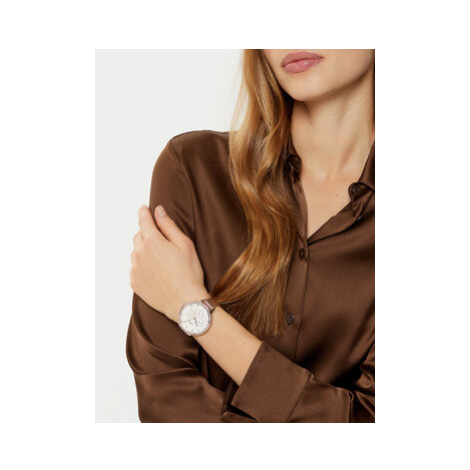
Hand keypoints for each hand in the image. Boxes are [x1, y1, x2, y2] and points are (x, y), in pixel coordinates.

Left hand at [130, 204, 209, 322]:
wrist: (185, 303)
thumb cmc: (189, 273)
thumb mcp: (184, 245)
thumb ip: (169, 226)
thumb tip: (158, 211)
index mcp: (152, 241)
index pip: (144, 221)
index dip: (144, 213)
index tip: (143, 208)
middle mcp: (139, 253)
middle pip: (138, 236)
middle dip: (146, 233)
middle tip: (159, 239)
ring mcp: (135, 269)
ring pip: (136, 253)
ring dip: (144, 251)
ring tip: (160, 260)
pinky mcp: (134, 283)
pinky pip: (135, 269)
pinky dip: (142, 266)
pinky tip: (156, 272)